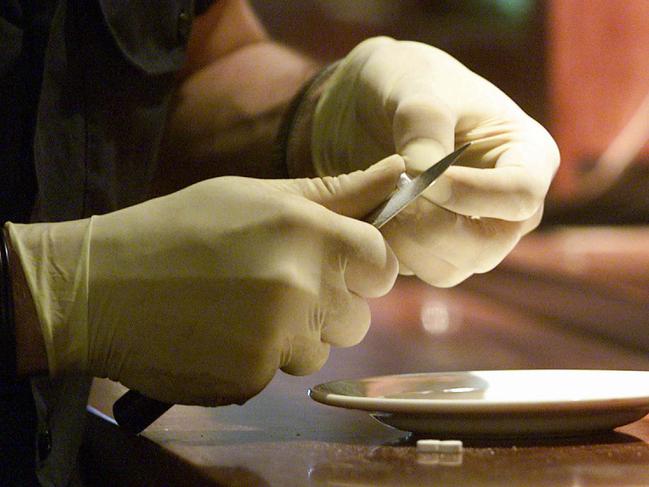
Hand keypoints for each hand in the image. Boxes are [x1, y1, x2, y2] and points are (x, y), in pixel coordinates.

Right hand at [7, 155, 402, 404]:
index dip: (366, 267)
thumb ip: (333, 192)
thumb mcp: (255, 195)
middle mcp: (301, 285)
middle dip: (328, 306)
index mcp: (306, 231)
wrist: (101, 286)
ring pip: (320, 349)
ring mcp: (277, 337)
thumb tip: (398, 171)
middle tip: (276, 287)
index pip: (381, 262)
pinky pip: (279, 373)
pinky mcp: (252, 377)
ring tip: (242, 311)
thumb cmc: (180, 228)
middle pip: (357, 315)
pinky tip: (220, 336)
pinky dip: (257, 360)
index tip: (343, 267)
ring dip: (293, 336)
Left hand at [312, 37, 559, 285]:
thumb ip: (423, 125)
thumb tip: (422, 174)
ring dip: (406, 243)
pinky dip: (388, 250)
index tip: (425, 181)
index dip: (472, 195)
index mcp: (527, 156)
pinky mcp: (434, 250)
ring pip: (449, 267)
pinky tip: (368, 215)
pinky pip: (415, 269)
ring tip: (377, 201)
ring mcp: (472, 234)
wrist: (367, 105)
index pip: (520, 195)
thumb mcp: (416, 85)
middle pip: (486, 245)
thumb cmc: (406, 82)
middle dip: (433, 226)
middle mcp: (506, 207)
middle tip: (393, 196)